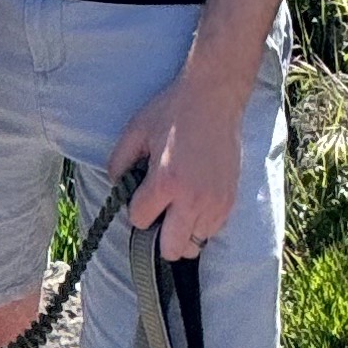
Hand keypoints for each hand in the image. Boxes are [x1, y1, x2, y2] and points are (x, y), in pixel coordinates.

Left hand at [113, 53, 247, 264]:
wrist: (214, 98)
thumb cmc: (172, 112)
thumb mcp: (135, 131)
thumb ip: (118, 163)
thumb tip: (117, 186)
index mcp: (165, 181)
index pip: (140, 220)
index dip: (135, 209)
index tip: (140, 194)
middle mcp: (192, 198)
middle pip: (171, 249)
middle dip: (158, 237)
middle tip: (158, 213)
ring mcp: (214, 202)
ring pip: (193, 244)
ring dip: (182, 231)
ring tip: (179, 205)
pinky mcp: (230, 201)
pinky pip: (212, 231)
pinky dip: (200, 224)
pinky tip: (194, 201)